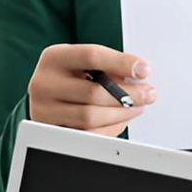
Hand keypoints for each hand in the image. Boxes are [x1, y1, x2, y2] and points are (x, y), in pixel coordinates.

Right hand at [26, 44, 156, 136]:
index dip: (121, 63)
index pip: (91, 56)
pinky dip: (109, 129)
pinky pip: (87, 134)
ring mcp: (44, 110)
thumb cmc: (68, 77)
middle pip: (93, 92)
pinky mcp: (51, 131)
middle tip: (148, 94)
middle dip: (128, 96)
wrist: (43, 96)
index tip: (144, 70)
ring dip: (121, 114)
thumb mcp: (81, 63)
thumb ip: (106, 67)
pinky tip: (120, 120)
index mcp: (54, 58)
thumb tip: (137, 78)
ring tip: (136, 108)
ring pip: (91, 117)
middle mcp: (44, 83)